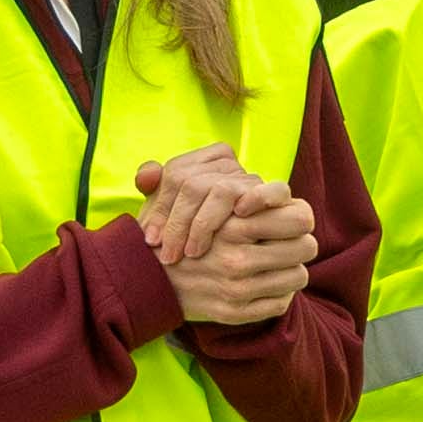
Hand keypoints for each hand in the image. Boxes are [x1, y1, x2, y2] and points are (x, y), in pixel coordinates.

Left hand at [127, 146, 279, 262]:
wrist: (227, 261)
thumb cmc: (193, 239)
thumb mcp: (169, 220)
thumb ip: (155, 196)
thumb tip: (144, 177)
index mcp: (202, 161)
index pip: (175, 174)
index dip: (160, 208)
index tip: (151, 239)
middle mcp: (228, 163)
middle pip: (194, 184)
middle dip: (177, 222)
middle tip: (169, 254)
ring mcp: (251, 178)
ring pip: (221, 190)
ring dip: (204, 224)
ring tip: (193, 252)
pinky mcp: (277, 193)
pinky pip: (271, 189)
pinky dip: (258, 199)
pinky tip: (240, 216)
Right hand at [143, 157, 314, 327]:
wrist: (143, 274)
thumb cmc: (180, 231)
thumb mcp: (202, 201)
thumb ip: (242, 193)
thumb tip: (283, 197)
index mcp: (234, 224)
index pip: (300, 216)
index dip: (300, 216)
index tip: (290, 220)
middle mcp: (237, 258)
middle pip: (306, 247)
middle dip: (301, 243)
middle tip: (292, 243)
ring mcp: (237, 289)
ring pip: (298, 276)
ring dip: (292, 269)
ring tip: (280, 264)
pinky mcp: (234, 312)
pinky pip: (281, 302)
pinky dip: (280, 293)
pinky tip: (267, 284)